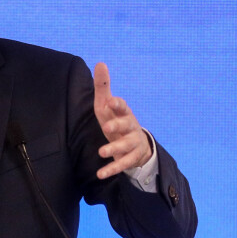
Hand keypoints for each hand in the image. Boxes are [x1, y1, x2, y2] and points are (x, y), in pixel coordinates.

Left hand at [93, 62, 152, 179]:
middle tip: (107, 126)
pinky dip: (112, 169)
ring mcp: (132, 143)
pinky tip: (100, 174)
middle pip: (126, 125)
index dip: (117, 104)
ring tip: (101, 152)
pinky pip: (122, 164)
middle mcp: (130, 127)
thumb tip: (100, 63)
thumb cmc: (116, 120)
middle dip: (118, 125)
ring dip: (114, 148)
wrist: (136, 144)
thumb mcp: (107, 105)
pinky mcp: (131, 158)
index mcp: (124, 112)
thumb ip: (103, 86)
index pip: (122, 106)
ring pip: (126, 146)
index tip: (111, 101)